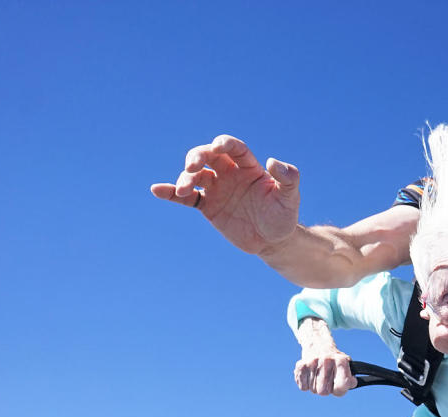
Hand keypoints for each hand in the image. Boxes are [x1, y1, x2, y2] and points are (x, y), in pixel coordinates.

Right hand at [150, 135, 300, 254]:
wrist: (272, 241)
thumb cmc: (283, 216)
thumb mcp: (291, 198)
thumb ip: (288, 178)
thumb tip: (273, 161)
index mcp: (248, 166)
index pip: (233, 148)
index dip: (225, 144)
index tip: (218, 147)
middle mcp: (229, 173)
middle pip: (208, 156)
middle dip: (198, 157)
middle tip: (193, 167)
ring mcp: (217, 189)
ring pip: (195, 175)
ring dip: (185, 178)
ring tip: (183, 190)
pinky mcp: (208, 206)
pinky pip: (186, 198)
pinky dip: (171, 193)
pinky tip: (157, 190)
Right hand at [294, 347, 356, 396]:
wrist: (318, 345)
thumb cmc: (335, 362)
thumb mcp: (347, 367)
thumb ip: (348, 380)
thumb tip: (347, 385)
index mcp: (341, 361)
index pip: (342, 384)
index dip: (340, 389)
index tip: (339, 386)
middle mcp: (327, 360)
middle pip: (324, 392)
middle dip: (326, 389)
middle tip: (327, 381)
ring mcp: (313, 362)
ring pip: (313, 390)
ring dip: (316, 387)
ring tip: (319, 377)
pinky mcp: (301, 366)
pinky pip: (303, 387)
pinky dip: (306, 385)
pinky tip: (311, 376)